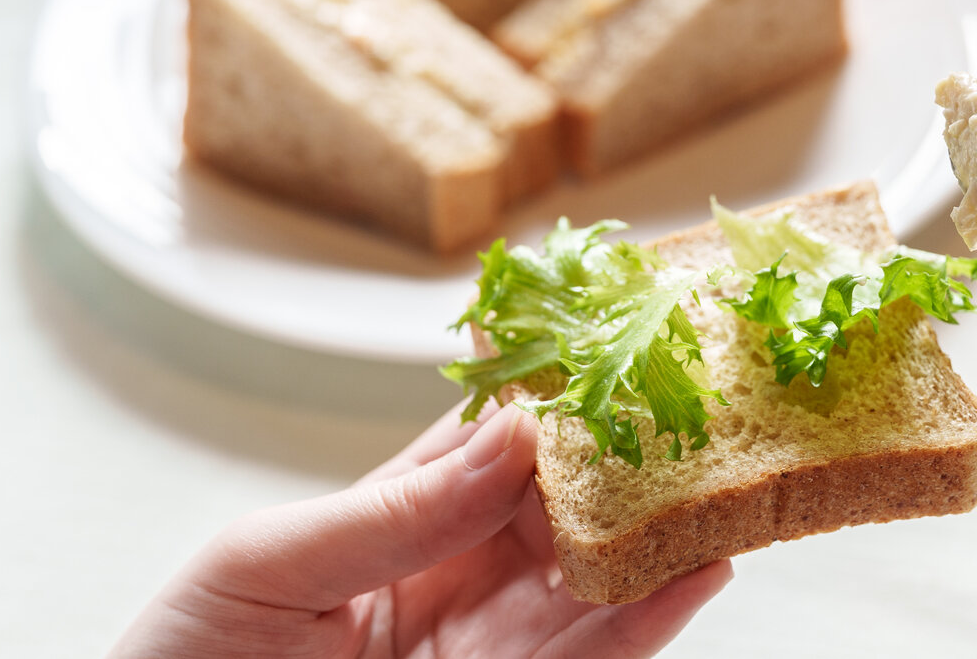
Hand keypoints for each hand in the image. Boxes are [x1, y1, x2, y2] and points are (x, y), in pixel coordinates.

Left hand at [108, 402, 731, 658]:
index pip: (480, 455)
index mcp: (380, 533)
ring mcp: (470, 654)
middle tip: (691, 414)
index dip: (544, 403)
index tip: (609, 348)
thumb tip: (507, 436)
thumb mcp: (260, 568)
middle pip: (549, 519)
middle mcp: (439, 588)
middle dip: (617, 470)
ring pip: (580, 594)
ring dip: (648, 547)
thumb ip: (388, 511)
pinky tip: (684, 579)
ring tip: (715, 494)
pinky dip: (636, 628)